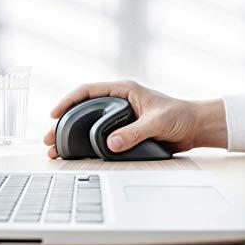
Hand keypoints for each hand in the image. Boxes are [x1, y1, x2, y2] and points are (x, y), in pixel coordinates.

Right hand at [43, 80, 227, 157]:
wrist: (195, 127)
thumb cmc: (180, 116)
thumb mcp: (157, 122)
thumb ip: (135, 132)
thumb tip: (111, 144)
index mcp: (124, 90)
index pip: (89, 91)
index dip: (69, 101)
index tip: (55, 114)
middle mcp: (119, 102)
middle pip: (84, 110)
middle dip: (65, 123)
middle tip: (50, 138)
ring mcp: (120, 117)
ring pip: (89, 124)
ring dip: (73, 136)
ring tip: (57, 150)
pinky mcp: (125, 131)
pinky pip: (101, 136)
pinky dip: (87, 144)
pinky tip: (77, 154)